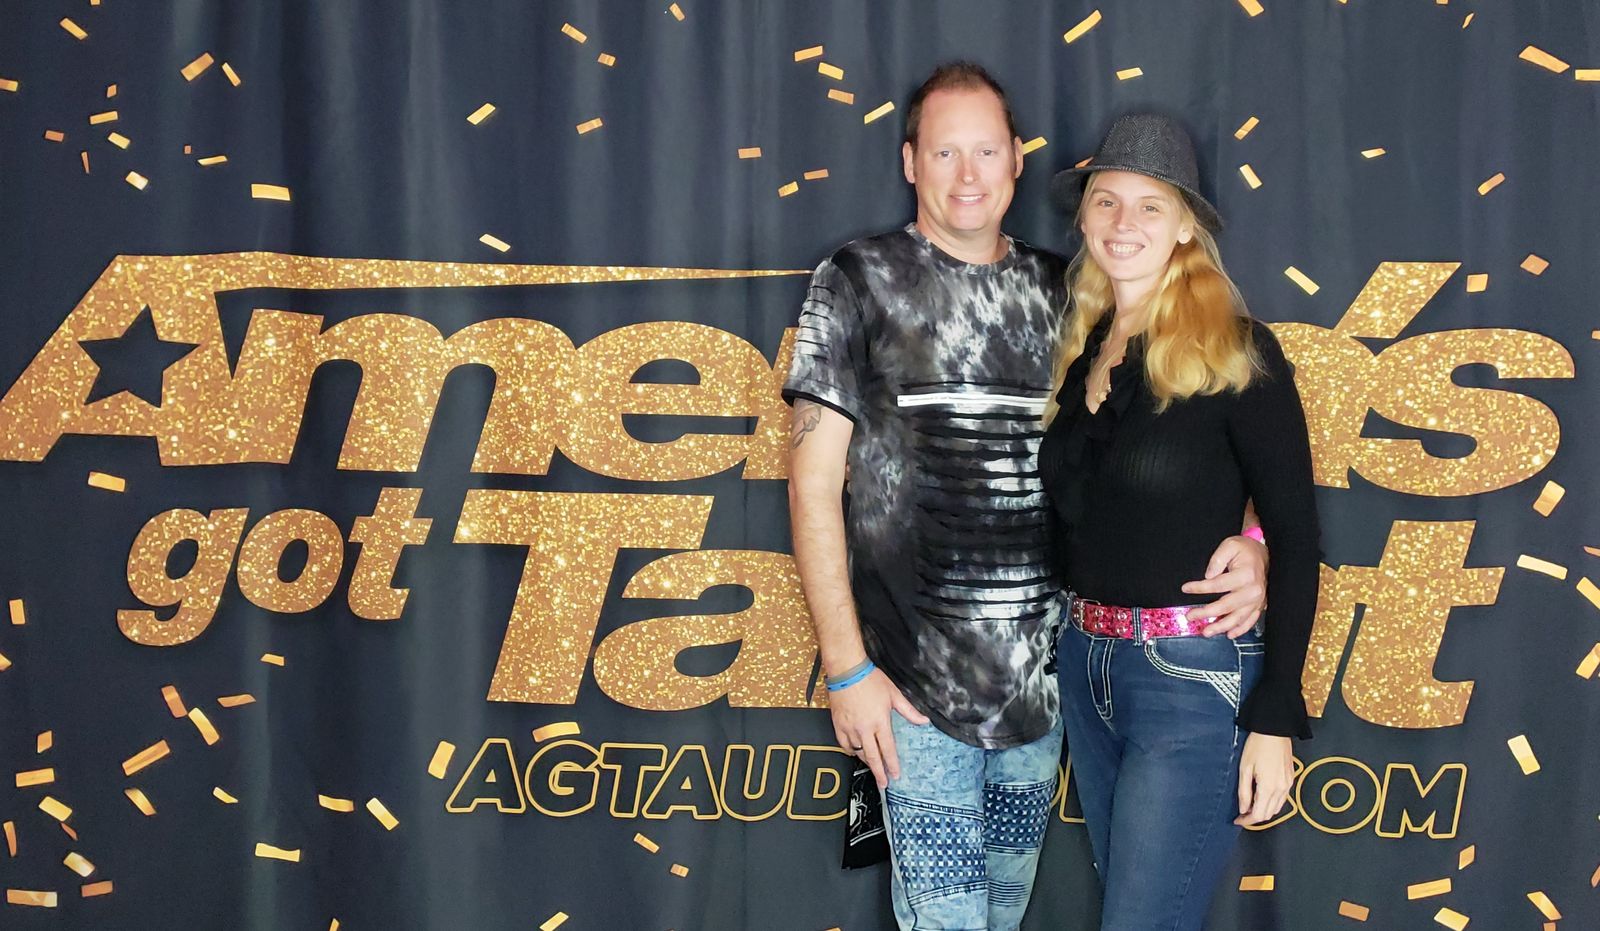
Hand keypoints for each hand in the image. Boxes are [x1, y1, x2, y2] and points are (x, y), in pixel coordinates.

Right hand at [829, 668, 929, 788]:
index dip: (892, 764)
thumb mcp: (894, 694)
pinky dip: (851, 751)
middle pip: (872, 757)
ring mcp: (850, 728)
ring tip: (873, 768)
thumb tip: (924, 722)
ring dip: (866, 762)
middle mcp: (864, 729)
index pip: (887, 749)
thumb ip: (909, 711)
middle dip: (879, 772)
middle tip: (884, 784)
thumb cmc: (872, 680)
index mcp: (880, 722)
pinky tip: (855, 753)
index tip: (895, 776)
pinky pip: (844, 745)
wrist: (847, 671)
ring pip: (858, 752)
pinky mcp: (838, 725)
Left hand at [1180, 535, 1266, 638]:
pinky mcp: (1259, 606)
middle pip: (1226, 606)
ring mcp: (1257, 601)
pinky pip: (1250, 621)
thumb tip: (1208, 575)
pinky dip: (1240, 630)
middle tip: (1190, 616)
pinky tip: (1229, 634)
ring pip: (1237, 618)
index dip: (1200, 588)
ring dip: (1221, 627)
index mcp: (1245, 575)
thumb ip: (1217, 559)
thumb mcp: (1230, 545)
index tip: (1186, 588)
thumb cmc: (1245, 550)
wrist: (1264, 555)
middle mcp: (1253, 590)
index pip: (1218, 584)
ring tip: (1206, 632)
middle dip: (1206, 613)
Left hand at [1235, 733, 1293, 825]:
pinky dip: (1271, 803)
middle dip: (1254, 817)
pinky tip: (1261, 796)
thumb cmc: (1257, 745)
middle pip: (1268, 814)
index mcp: (1269, 787)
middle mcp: (1281, 789)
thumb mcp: (1244, 768)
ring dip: (1263, 811)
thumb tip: (1242, 808)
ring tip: (1249, 805)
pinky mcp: (1290, 779)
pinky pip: (1282, 799)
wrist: (1274, 730)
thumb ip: (1244, 791)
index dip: (1246, 821)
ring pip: (1276, 808)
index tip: (1237, 820)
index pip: (1258, 814)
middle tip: (1241, 813)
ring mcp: (1288, 785)